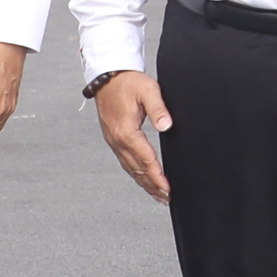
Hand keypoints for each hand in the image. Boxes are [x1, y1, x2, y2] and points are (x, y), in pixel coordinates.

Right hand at [96, 70, 174, 202]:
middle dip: (152, 185)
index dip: (157, 176)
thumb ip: (159, 108)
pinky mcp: (114, 139)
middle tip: (167, 198)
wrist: (108, 78)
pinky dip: (135, 173)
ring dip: (144, 183)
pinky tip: (143, 179)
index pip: (145, 160)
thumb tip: (167, 126)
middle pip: (137, 169)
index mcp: (126, 132)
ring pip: (130, 168)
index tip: (168, 188)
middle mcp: (117, 140)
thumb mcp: (149, 90)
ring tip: (158, 195)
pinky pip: (125, 161)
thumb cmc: (128, 82)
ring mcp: (114, 141)